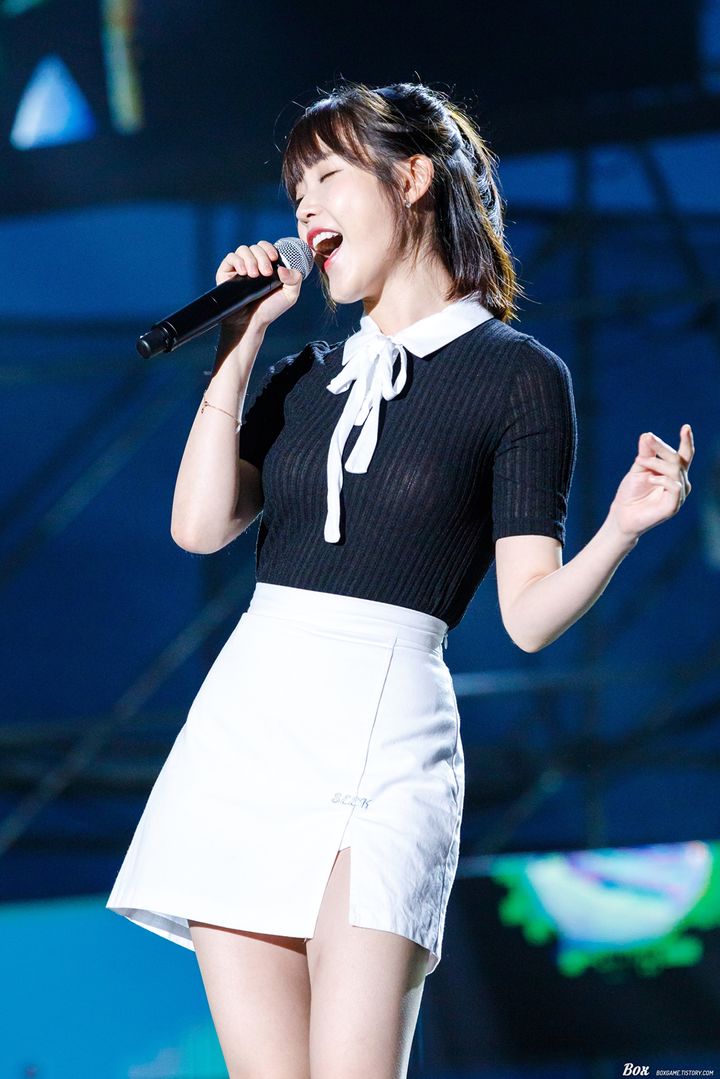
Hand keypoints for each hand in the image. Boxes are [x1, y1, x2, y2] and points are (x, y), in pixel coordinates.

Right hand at [215, 240, 302, 334]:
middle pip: (256, 247)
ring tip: (254, 275)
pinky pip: (231, 257)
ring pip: (243, 249)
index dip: (270, 249)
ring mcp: (239, 266)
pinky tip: (243, 272)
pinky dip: (238, 261)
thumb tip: (283, 268)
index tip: (274, 258)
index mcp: (267, 265)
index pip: (266, 247)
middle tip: (265, 273)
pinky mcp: (226, 271)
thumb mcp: (289, 295)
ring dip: (250, 260)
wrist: (251, 322)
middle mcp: (253, 263)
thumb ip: (295, 279)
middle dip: (262, 257)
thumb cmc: (270, 309)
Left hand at [609, 425, 693, 540]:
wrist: (622, 514)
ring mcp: (678, 495)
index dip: (687, 441)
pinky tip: (650, 479)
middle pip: (677, 459)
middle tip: (648, 440)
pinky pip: (675, 487)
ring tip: (639, 463)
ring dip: (656, 463)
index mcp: (673, 473)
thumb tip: (647, 435)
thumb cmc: (631, 492)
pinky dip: (662, 479)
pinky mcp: (673, 505)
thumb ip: (646, 453)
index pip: (684, 455)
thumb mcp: (638, 468)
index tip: (686, 427)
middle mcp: (680, 482)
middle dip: (661, 448)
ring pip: (675, 470)